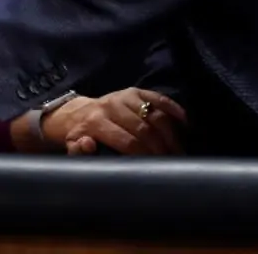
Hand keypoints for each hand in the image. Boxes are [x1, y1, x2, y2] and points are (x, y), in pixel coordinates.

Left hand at [44, 88, 185, 155]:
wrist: (79, 112)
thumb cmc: (80, 135)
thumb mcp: (73, 146)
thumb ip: (78, 151)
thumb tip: (88, 145)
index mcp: (96, 122)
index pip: (127, 141)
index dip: (144, 155)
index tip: (157, 167)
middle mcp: (112, 105)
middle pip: (144, 128)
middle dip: (160, 147)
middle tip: (172, 161)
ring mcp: (125, 96)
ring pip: (154, 114)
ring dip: (170, 133)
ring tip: (179, 150)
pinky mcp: (136, 90)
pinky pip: (159, 98)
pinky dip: (173, 110)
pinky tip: (185, 124)